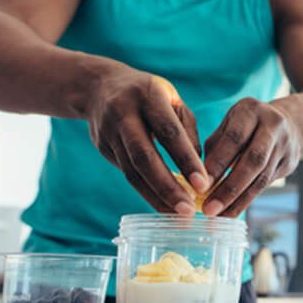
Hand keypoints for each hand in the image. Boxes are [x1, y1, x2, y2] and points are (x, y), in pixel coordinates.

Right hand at [86, 67, 207, 214]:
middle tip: (188, 211)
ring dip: (156, 197)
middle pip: (145, 157)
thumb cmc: (149, 95)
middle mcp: (124, 114)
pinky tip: (164, 207)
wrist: (98, 86)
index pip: (169, 133)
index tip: (203, 185)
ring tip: (178, 216)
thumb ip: (188, 132)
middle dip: (168, 187)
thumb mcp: (172, 101)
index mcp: (148, 96)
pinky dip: (147, 193)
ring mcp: (109, 132)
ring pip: (132, 171)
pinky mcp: (103, 148)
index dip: (186, 160)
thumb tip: (200, 170)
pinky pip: (127, 175)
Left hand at [202, 97, 302, 216]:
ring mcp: (285, 145)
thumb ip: (215, 149)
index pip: (234, 138)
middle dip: (229, 187)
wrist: (288, 124)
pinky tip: (231, 211)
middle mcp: (272, 125)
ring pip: (261, 178)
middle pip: (253, 160)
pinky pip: (266, 185)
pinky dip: (246, 200)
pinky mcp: (290, 163)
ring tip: (219, 215)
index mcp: (251, 110)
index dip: (218, 163)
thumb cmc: (246, 127)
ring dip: (238, 200)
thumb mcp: (228, 125)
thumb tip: (200, 181)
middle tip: (209, 208)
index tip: (200, 185)